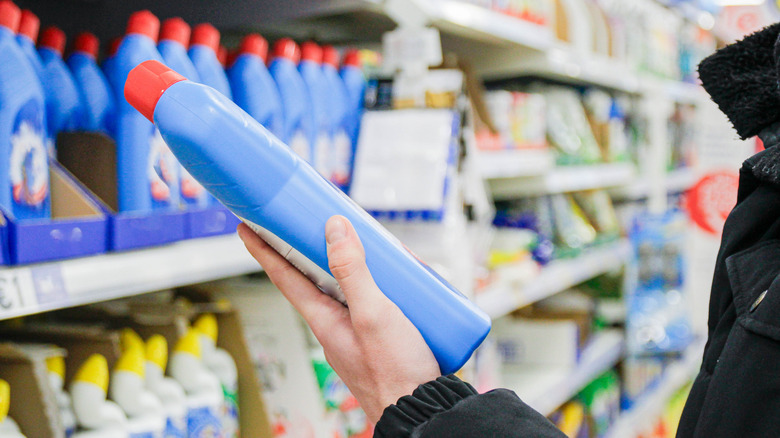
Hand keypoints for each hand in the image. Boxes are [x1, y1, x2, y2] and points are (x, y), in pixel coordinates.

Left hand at [237, 217, 440, 422]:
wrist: (421, 411)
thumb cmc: (394, 373)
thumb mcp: (372, 313)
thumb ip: (353, 271)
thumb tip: (333, 229)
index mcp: (324, 320)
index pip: (285, 277)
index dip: (264, 250)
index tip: (247, 229)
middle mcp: (336, 325)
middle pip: (317, 278)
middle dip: (311, 248)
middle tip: (310, 223)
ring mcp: (357, 332)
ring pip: (348, 288)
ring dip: (353, 264)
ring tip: (368, 246)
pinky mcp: (380, 337)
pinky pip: (371, 302)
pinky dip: (379, 284)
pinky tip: (399, 281)